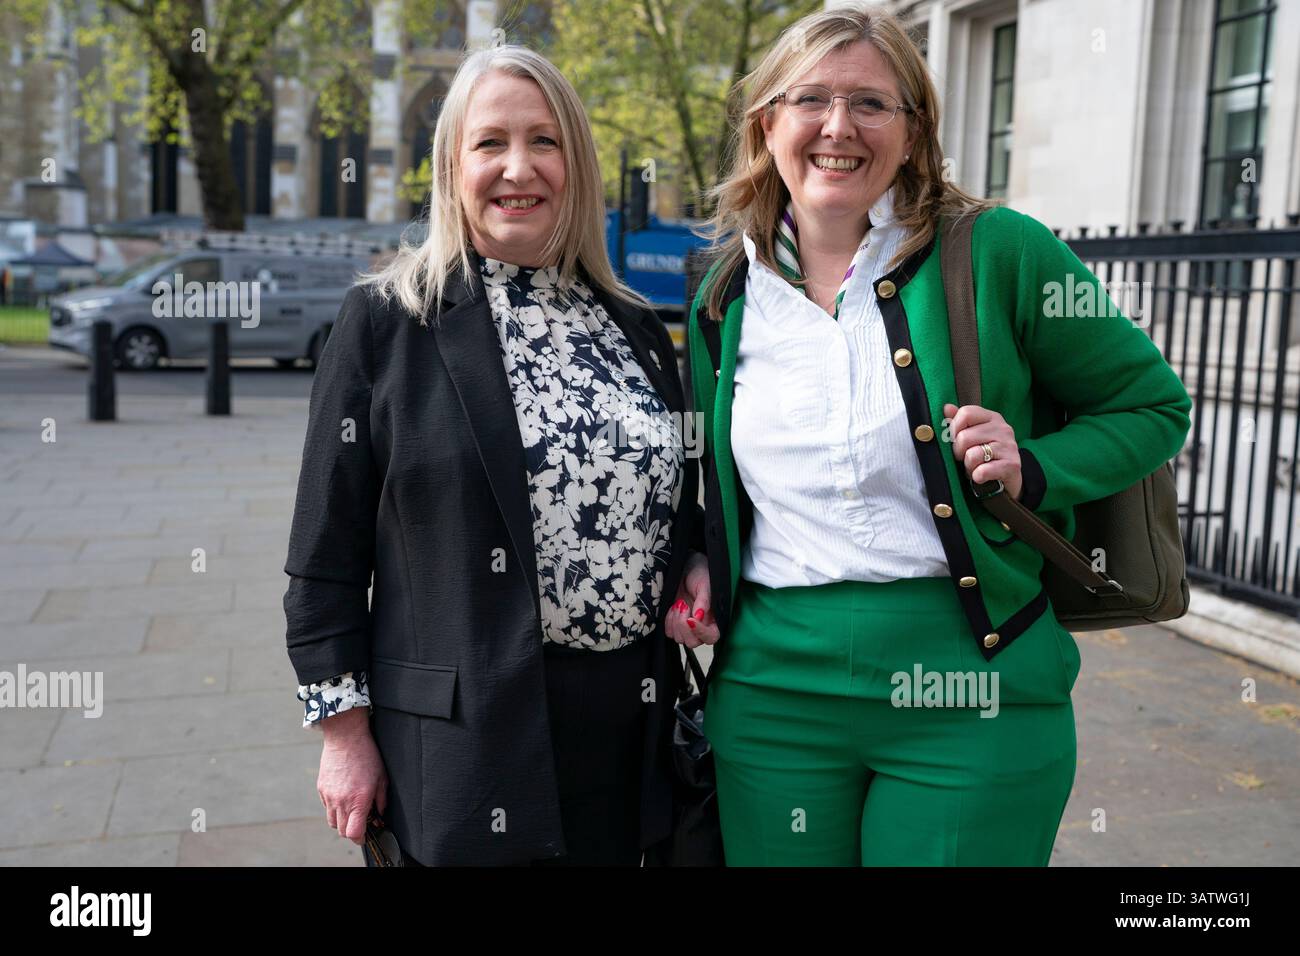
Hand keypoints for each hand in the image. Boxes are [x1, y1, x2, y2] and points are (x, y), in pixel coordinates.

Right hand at [317, 707, 387, 845]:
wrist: (346, 737)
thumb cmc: (367, 755)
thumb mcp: (382, 777)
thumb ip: (381, 800)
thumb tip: (379, 814)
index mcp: (358, 800)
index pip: (354, 834)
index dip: (360, 838)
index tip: (365, 835)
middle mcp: (341, 801)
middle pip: (342, 831)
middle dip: (352, 831)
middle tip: (361, 822)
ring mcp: (329, 796)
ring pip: (332, 822)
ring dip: (342, 821)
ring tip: (351, 809)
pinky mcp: (321, 789)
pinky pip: (326, 807)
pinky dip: (334, 808)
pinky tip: (343, 796)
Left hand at [665, 552, 719, 647]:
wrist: (686, 568)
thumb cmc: (700, 574)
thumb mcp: (705, 585)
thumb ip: (704, 601)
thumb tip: (699, 616)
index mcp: (715, 619)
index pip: (711, 637)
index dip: (700, 632)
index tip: (691, 618)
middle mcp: (702, 626)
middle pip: (693, 642)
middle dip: (684, 626)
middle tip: (683, 605)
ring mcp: (688, 627)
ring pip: (679, 639)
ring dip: (675, 622)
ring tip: (678, 603)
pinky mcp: (675, 623)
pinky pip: (669, 632)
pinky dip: (668, 621)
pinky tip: (672, 607)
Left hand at [943, 402, 1022, 500]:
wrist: (1007, 479)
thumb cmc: (984, 456)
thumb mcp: (972, 436)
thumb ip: (959, 421)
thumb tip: (947, 407)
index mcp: (992, 418)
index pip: (966, 412)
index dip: (954, 429)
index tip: (955, 440)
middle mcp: (1003, 429)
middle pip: (964, 437)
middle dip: (959, 452)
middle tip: (965, 459)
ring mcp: (1009, 446)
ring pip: (972, 455)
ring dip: (968, 466)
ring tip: (975, 467)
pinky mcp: (1012, 465)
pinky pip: (982, 471)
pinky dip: (976, 477)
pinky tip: (981, 476)